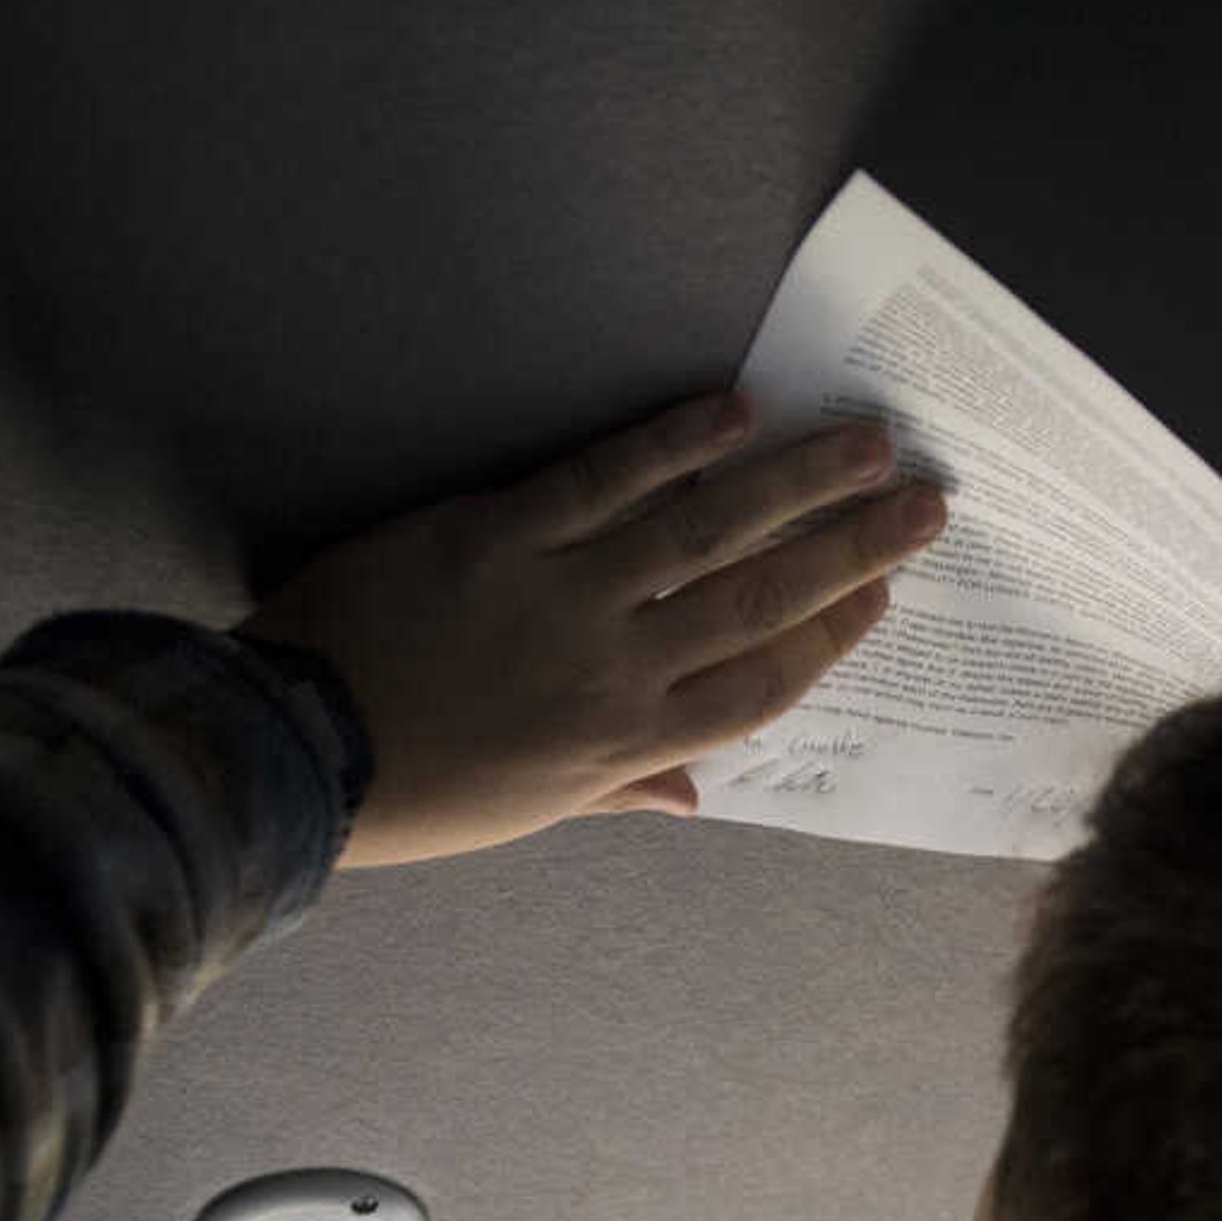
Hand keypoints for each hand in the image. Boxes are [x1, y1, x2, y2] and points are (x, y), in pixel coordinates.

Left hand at [233, 390, 946, 869]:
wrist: (294, 752)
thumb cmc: (413, 791)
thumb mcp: (528, 808)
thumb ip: (621, 788)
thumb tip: (696, 796)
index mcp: (627, 743)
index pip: (762, 687)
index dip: (832, 637)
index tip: (884, 594)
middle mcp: (616, 667)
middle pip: (763, 598)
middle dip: (854, 547)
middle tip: (927, 500)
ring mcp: (564, 595)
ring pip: (707, 530)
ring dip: (797, 480)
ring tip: (865, 439)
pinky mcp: (501, 534)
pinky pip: (607, 478)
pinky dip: (674, 442)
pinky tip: (735, 411)